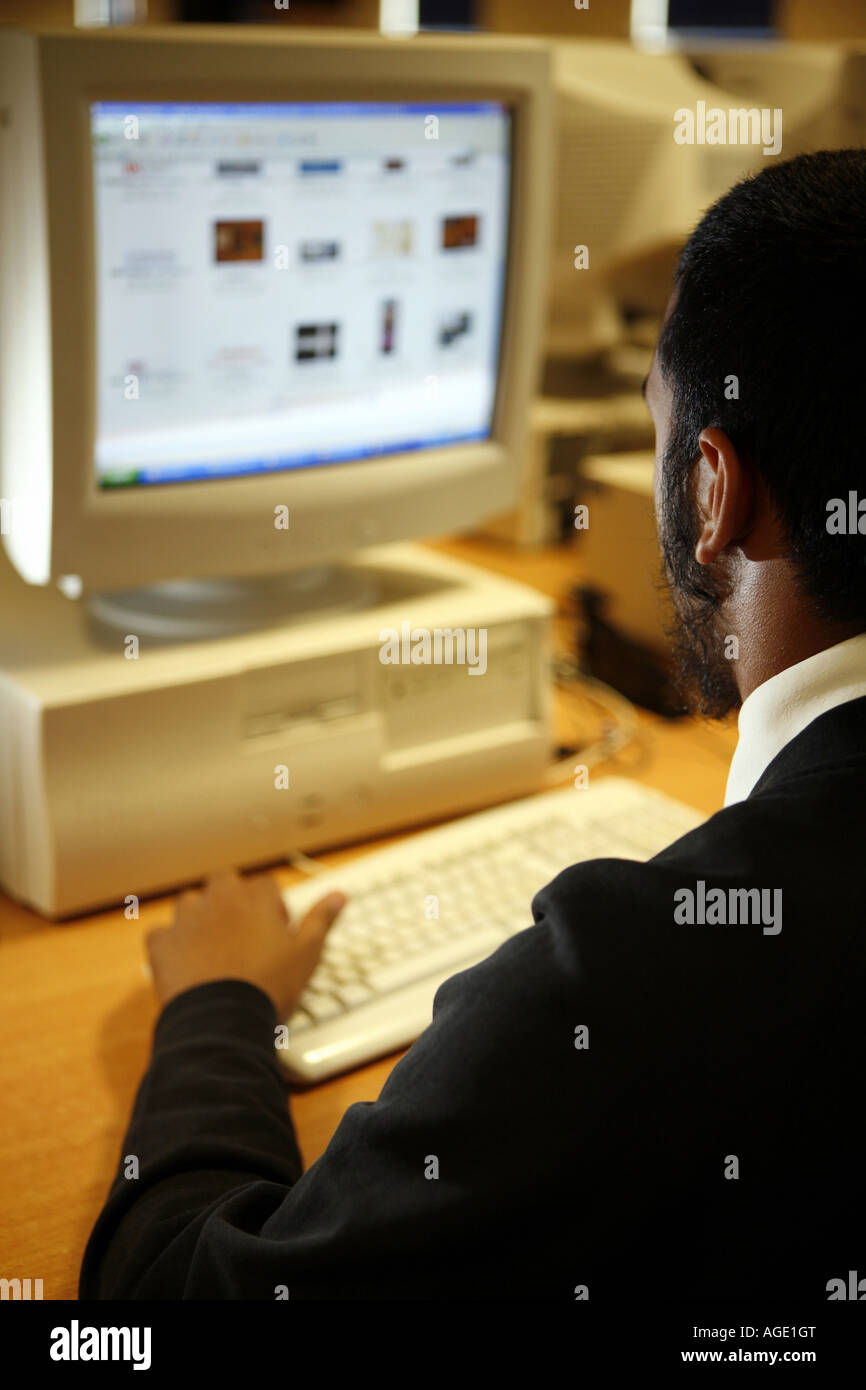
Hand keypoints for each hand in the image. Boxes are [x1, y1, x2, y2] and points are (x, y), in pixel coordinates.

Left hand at [145, 870, 345, 1019]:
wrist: (222, 1018)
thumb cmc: (268, 984)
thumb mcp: (307, 953)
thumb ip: (321, 919)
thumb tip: (339, 895)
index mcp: (255, 897)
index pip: (266, 887)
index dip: (272, 909)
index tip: (276, 933)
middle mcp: (218, 898)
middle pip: (224, 882)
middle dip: (233, 901)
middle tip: (243, 935)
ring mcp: (185, 919)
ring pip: (190, 903)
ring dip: (200, 918)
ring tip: (213, 948)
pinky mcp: (161, 943)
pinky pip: (162, 935)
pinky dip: (171, 945)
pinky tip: (184, 964)